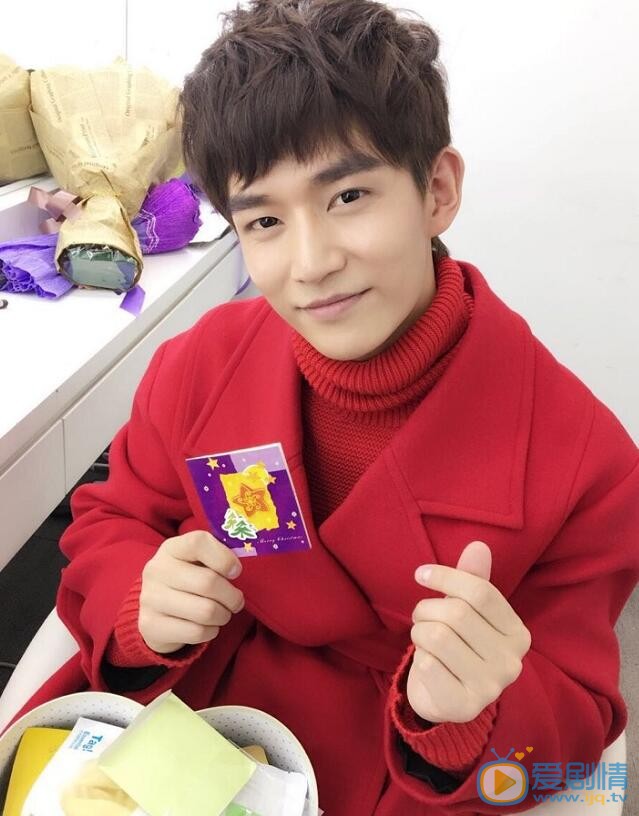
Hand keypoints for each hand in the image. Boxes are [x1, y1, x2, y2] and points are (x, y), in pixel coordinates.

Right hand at [139, 530, 244, 653]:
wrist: (155, 612)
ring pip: (206, 611)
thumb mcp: (197, 562)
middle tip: (236, 601)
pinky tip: (208, 626)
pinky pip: (196, 632)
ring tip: (223, 613)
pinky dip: (211, 631)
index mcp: (171, 548)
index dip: (224, 558)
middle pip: (208, 582)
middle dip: (232, 596)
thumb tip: (236, 569)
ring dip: (223, 616)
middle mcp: (156, 570)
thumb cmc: (188, 581)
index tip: (236, 571)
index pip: (198, 542)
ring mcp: (151, 599)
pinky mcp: (152, 626)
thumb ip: (217, 557)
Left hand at [406, 540, 531, 723]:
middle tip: (421, 615)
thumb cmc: (458, 643)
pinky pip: (427, 665)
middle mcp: (512, 662)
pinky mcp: (464, 706)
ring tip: (423, 638)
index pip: (480, 592)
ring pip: (437, 637)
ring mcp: (491, 688)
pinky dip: (419, 658)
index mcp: (518, 633)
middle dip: (426, 608)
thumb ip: (473, 579)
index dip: (446, 577)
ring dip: (419, 631)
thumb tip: (478, 545)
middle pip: (456, 613)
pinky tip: (427, 664)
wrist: (445, 696)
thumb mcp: (467, 610)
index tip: (421, 574)